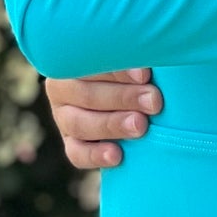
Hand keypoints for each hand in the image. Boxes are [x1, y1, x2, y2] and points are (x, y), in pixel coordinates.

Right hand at [44, 68, 160, 171]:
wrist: (137, 105)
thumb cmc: (140, 74)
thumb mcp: (137, 64)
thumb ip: (138, 61)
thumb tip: (150, 66)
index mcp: (75, 61)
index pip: (91, 64)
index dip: (118, 70)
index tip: (145, 75)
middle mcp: (63, 88)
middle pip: (87, 94)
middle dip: (123, 98)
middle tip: (153, 101)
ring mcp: (64, 118)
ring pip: (80, 124)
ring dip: (112, 125)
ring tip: (141, 126)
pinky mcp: (71, 144)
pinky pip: (76, 153)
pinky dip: (95, 155)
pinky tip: (117, 155)